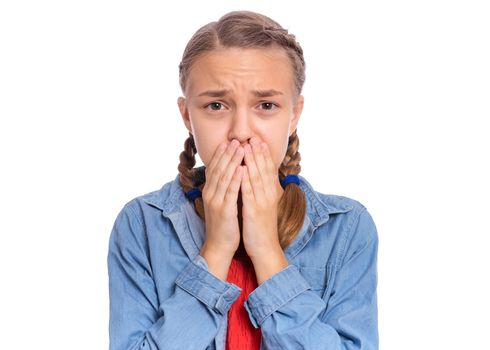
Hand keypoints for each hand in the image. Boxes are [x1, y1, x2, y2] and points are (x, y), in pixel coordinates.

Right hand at [201, 139, 244, 256]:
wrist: (219, 246)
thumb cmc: (224, 224)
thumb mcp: (221, 202)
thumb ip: (224, 188)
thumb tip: (232, 173)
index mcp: (209, 191)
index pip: (214, 168)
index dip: (221, 154)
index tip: (228, 141)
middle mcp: (210, 194)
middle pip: (218, 169)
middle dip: (227, 153)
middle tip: (236, 140)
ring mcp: (216, 202)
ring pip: (224, 177)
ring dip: (232, 161)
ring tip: (240, 148)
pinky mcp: (224, 210)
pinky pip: (230, 192)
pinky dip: (236, 179)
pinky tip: (242, 169)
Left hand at [240, 136, 283, 259]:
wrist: (265, 249)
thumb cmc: (262, 228)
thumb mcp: (264, 206)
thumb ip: (261, 192)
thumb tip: (256, 178)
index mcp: (271, 194)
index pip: (269, 170)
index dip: (264, 155)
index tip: (259, 141)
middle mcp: (269, 196)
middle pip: (264, 170)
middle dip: (258, 152)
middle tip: (253, 137)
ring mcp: (262, 203)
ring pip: (257, 178)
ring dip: (252, 161)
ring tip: (247, 147)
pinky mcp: (254, 211)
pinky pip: (249, 193)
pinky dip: (245, 179)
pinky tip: (241, 169)